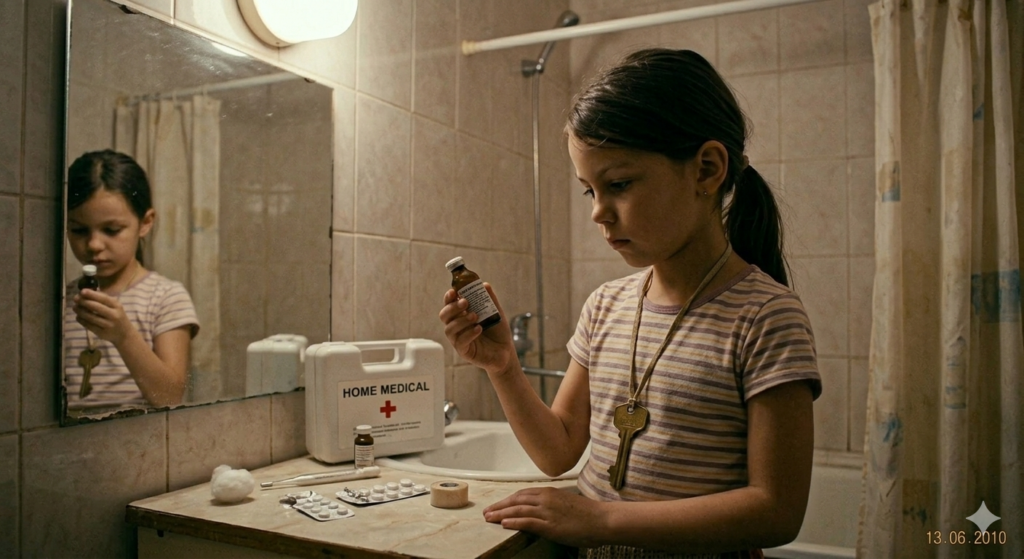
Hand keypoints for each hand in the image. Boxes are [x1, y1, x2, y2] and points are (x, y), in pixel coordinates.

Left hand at [73, 289, 134, 344]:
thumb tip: (86, 292)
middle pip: (95, 307)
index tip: (81, 291)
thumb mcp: (115, 306)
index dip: (92, 294)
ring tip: (75, 307)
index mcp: (117, 306)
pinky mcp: (102, 333)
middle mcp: (113, 315)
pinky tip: (78, 316)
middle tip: (75, 299)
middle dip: (83, 302)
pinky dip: (81, 320)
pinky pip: (89, 325)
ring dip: (80, 311)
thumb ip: (103, 299)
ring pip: (90, 317)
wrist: (124, 334)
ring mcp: (108, 325)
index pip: (103, 298)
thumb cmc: (117, 316)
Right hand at [438, 283, 514, 375]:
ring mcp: (458, 340)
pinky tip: (479, 329)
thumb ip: (490, 299)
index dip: (448, 298)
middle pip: (444, 315)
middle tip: (466, 303)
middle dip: (453, 307)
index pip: (449, 305)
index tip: (454, 291)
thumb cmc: (498, 332)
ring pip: (449, 329)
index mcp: (461, 315)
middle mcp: (457, 327)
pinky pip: (459, 342)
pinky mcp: (464, 351)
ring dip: (461, 321)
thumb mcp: (496, 312)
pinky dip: (468, 334)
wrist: (506, 351)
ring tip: (475, 317)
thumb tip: (484, 284)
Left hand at [483, 487, 607, 547]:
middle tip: (487, 512)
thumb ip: (552, 504)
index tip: (498, 504)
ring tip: (490, 518)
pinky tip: (504, 524)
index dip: (507, 499)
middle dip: (499, 506)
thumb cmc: (589, 513)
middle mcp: (546, 499)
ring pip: (518, 510)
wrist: (602, 520)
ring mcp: (547, 512)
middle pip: (516, 500)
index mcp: (549, 492)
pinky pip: (527, 522)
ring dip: (501, 514)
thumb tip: (543, 510)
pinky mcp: (550, 525)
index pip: (522, 494)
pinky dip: (514, 522)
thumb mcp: (567, 503)